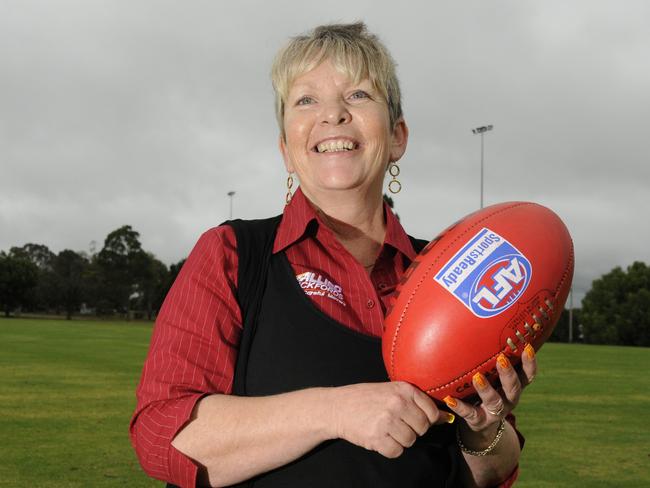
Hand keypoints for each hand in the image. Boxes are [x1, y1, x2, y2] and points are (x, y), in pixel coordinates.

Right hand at [331, 381, 454, 457]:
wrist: (337, 406)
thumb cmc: (366, 398)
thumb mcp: (392, 391)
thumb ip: (417, 402)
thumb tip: (446, 418)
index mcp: (404, 389)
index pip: (431, 412)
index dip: (425, 419)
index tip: (412, 418)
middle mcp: (397, 403)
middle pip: (422, 428)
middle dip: (411, 430)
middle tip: (395, 424)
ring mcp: (387, 421)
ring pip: (410, 441)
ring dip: (400, 440)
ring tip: (386, 429)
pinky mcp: (377, 437)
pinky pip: (397, 451)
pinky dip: (389, 448)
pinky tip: (379, 437)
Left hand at [443, 343, 536, 440]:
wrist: (481, 424)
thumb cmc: (486, 388)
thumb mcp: (492, 374)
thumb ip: (490, 356)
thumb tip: (479, 319)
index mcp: (513, 385)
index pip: (527, 374)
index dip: (530, 362)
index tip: (528, 346)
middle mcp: (508, 398)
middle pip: (514, 387)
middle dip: (509, 373)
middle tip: (502, 359)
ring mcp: (495, 411)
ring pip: (495, 401)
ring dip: (487, 389)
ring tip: (477, 377)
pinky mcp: (479, 421)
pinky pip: (469, 414)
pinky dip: (459, 407)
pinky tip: (449, 399)